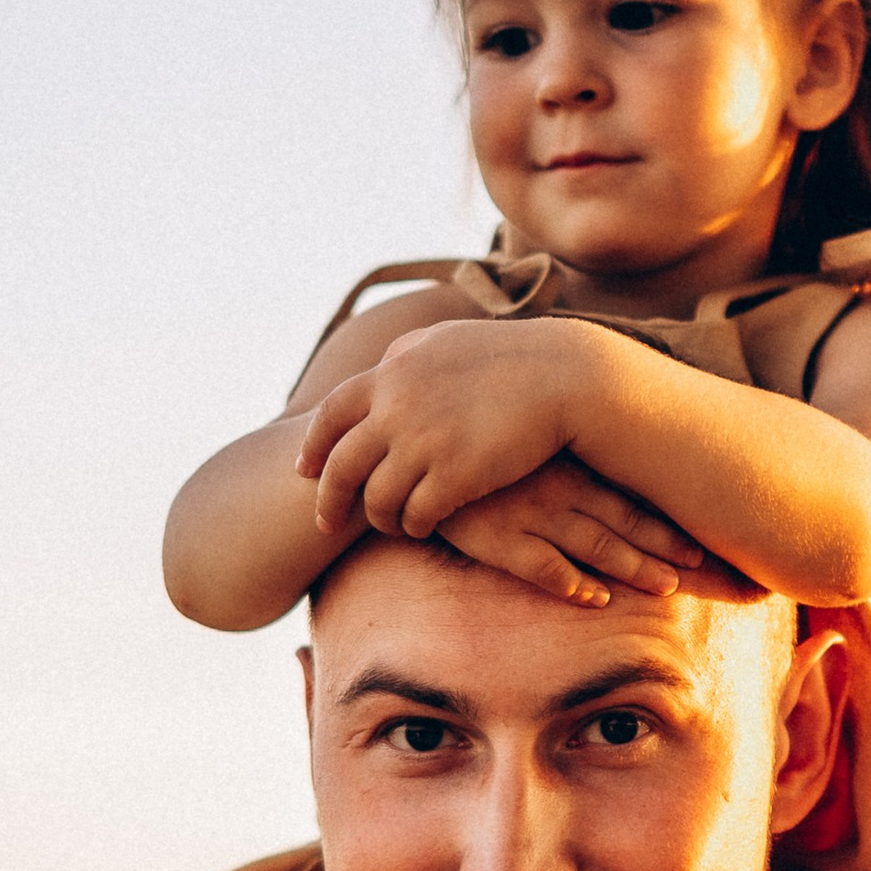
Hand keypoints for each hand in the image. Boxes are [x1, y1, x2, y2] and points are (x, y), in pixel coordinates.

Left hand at [296, 320, 587, 538]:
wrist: (564, 376)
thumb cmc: (510, 358)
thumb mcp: (447, 341)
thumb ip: (406, 356)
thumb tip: (382, 367)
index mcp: (392, 372)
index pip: (331, 415)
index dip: (314, 448)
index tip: (305, 470)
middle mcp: (397, 407)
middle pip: (342, 467)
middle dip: (329, 500)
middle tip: (325, 523)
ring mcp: (424, 443)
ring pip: (377, 500)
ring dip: (380, 519)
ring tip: (391, 525)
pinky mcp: (455, 476)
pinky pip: (416, 516)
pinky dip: (414, 527)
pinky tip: (422, 528)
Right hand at [439, 462, 701, 605]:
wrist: (407, 459)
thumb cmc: (472, 450)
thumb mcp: (522, 442)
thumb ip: (562, 454)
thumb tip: (603, 472)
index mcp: (566, 461)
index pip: (630, 491)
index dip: (667, 516)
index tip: (705, 534)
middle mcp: (554, 487)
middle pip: (623, 519)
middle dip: (665, 543)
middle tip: (703, 562)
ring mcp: (527, 513)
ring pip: (593, 543)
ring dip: (632, 566)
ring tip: (667, 587)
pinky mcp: (496, 539)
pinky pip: (541, 565)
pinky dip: (572, 583)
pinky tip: (596, 598)